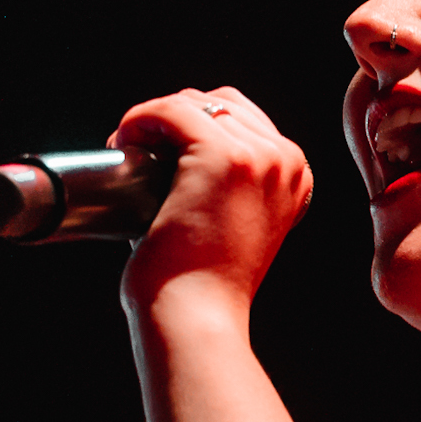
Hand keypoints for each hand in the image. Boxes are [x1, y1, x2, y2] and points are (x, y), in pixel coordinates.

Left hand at [110, 87, 312, 313]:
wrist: (197, 319)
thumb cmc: (203, 283)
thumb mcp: (234, 223)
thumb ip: (228, 186)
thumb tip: (174, 152)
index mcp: (296, 176)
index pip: (243, 119)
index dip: (194, 126)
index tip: (159, 153)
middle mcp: (285, 162)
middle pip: (221, 103)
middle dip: (174, 117)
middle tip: (138, 151)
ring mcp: (258, 157)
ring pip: (194, 103)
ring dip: (154, 117)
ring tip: (128, 148)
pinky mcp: (222, 158)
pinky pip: (171, 110)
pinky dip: (140, 118)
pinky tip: (123, 140)